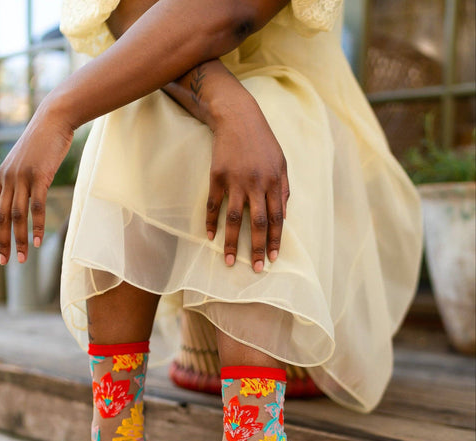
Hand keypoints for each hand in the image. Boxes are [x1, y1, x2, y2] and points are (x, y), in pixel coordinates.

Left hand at [0, 100, 73, 263]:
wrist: (53, 120)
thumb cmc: (43, 142)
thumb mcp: (25, 162)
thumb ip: (21, 179)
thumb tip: (23, 195)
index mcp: (2, 177)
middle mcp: (7, 179)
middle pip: (0, 217)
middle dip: (1, 242)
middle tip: (4, 261)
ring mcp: (22, 178)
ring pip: (16, 216)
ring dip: (19, 239)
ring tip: (22, 259)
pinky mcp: (39, 176)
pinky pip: (35, 206)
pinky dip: (36, 226)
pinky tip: (38, 242)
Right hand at [206, 102, 288, 272]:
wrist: (237, 117)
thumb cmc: (263, 142)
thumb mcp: (282, 162)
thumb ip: (284, 189)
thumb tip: (284, 217)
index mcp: (274, 182)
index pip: (277, 218)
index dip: (274, 240)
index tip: (272, 259)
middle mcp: (256, 183)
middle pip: (258, 222)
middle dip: (256, 247)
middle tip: (255, 268)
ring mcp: (235, 180)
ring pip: (234, 218)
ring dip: (231, 242)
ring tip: (229, 261)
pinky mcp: (217, 176)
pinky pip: (214, 204)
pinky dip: (211, 222)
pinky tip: (210, 237)